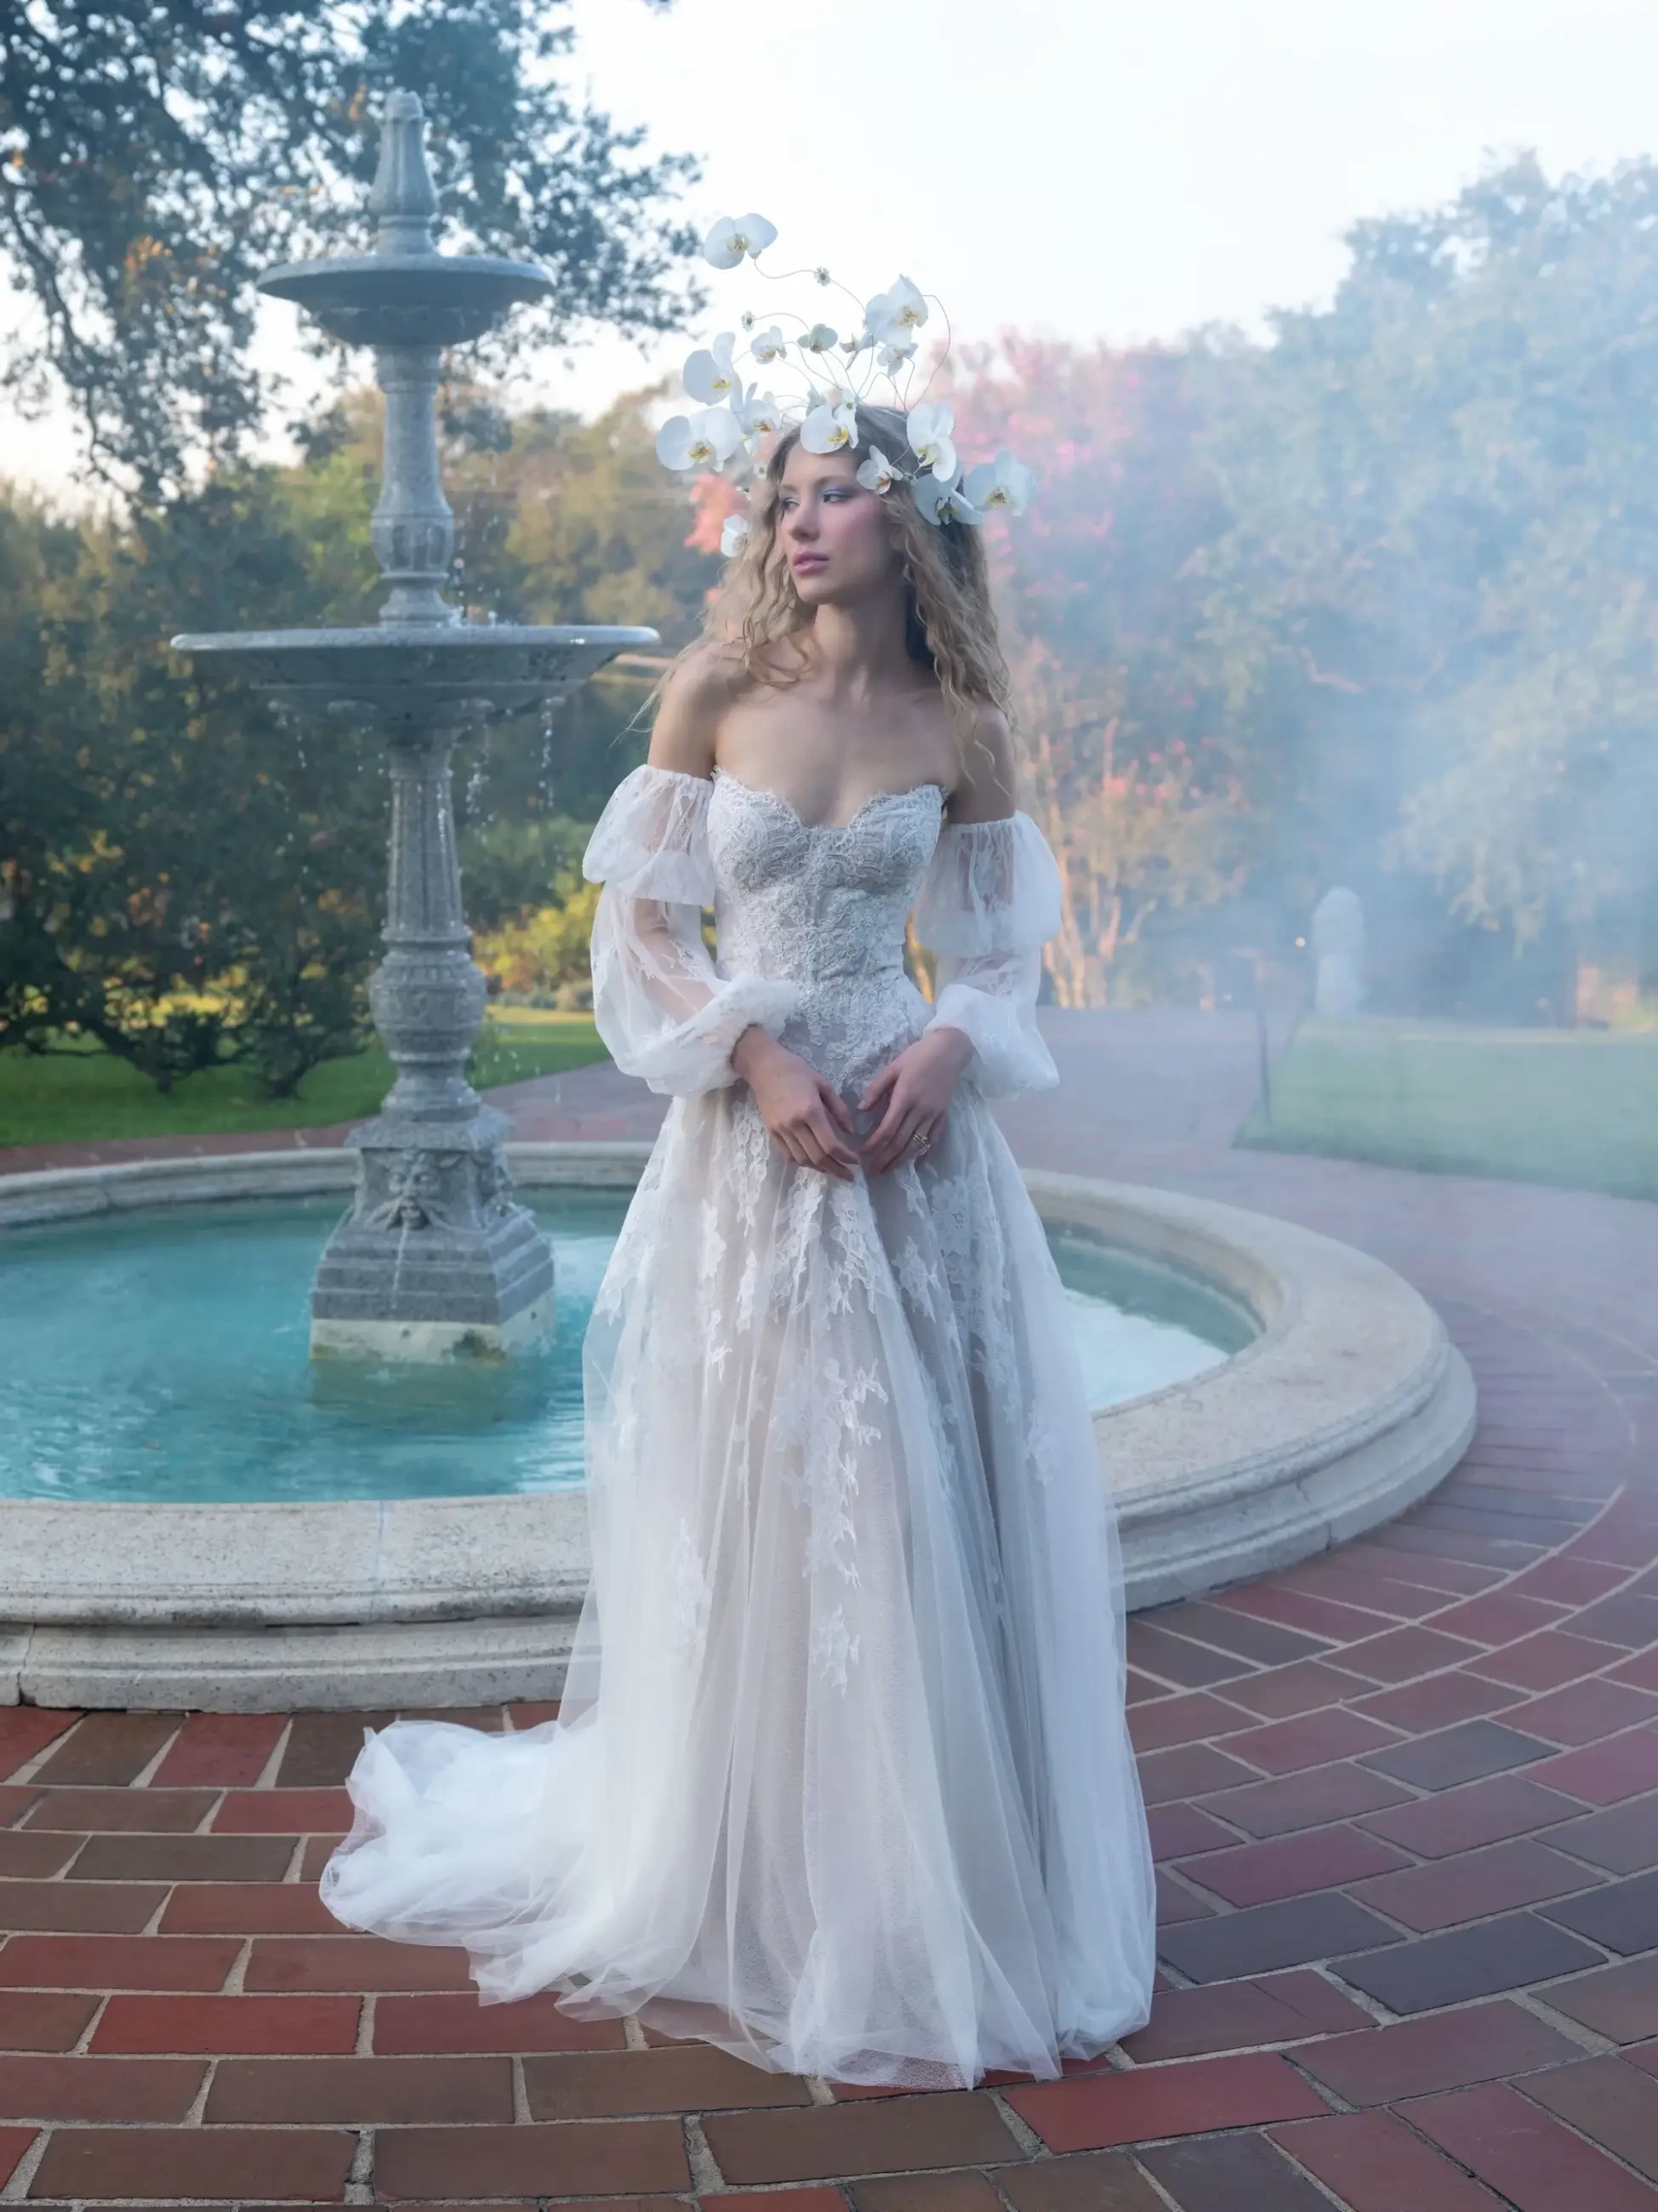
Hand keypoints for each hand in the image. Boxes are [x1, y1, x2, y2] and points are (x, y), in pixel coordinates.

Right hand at [732, 1027, 860, 1181]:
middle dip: (836, 1169)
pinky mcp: (771, 1132)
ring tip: (833, 1170)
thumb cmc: (797, 1071)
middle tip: (849, 1175)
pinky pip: (788, 1155)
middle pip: (817, 1157)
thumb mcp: (824, 1084)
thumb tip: (850, 1131)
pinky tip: (814, 1163)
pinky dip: (802, 1163)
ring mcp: (781, 1130)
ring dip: (820, 1169)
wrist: (764, 1067)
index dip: (845, 1157)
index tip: (856, 1162)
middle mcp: (794, 1124)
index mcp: (810, 1110)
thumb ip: (839, 1109)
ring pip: (803, 1160)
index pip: (830, 1144)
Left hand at [858, 1027, 973, 1174]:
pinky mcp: (943, 1115)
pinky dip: (924, 1154)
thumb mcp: (893, 1068)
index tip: (862, 1154)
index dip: (874, 1145)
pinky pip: (933, 1139)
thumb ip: (876, 1090)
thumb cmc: (918, 1055)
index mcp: (905, 1097)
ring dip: (901, 1161)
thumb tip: (861, 1109)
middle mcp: (920, 1110)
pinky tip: (915, 1164)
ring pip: (916, 1145)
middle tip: (872, 1172)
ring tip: (888, 1171)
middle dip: (884, 1159)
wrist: (950, 1050)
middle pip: (900, 1142)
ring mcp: (934, 1115)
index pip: (887, 1129)